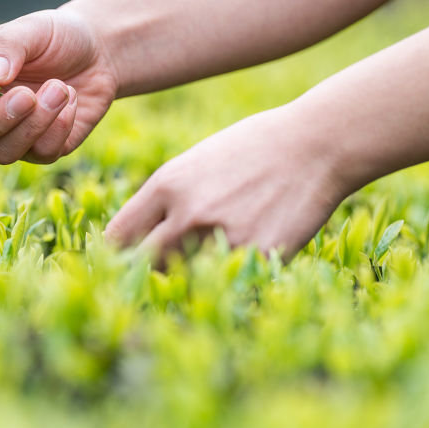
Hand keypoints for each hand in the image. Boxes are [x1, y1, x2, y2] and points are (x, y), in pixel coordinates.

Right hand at [0, 8, 119, 163]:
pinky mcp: (40, 149)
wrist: (97, 53)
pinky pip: (41, 154)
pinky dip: (60, 128)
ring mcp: (8, 135)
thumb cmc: (55, 36)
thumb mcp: (32, 28)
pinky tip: (71, 99)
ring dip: (33, 125)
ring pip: (1, 154)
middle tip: (27, 95)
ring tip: (61, 88)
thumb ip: (8, 47)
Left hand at [104, 106, 348, 261]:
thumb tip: (136, 240)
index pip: (117, 237)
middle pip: (143, 265)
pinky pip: (224, 281)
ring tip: (204, 260)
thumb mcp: (194, 164)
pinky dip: (226, 277)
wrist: (314, 146)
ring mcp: (220, 238)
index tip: (119, 263)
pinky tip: (239, 256)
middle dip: (146, 271)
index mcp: (166, 185)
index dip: (114, 254)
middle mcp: (187, 214)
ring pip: (184, 279)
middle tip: (154, 274)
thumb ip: (163, 201)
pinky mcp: (255, 258)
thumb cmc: (251, 150)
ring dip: (187, 275)